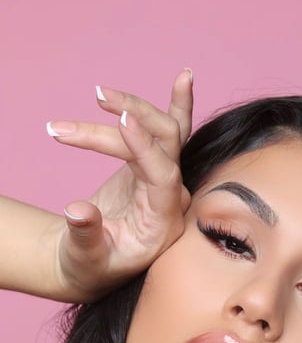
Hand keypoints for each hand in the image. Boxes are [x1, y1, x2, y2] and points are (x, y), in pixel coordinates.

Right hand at [48, 69, 192, 301]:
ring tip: (99, 94)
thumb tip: (77, 210)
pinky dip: (176, 104)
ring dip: (132, 108)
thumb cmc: (90, 265)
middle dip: (126, 124)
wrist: (93, 263)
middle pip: (165, 147)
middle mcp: (174, 199)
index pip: (164, 179)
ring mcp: (167, 180)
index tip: (122, 120)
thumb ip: (85, 235)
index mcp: (164, 225)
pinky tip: (184, 77)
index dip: (146, 149)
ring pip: (164, 132)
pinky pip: (171, 132)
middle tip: (88, 109)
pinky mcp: (155, 165)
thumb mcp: (85, 258)